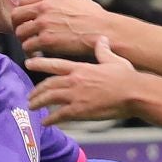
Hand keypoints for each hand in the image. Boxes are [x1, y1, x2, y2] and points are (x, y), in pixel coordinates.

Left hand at [12, 0, 109, 56]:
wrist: (103, 30)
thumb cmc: (94, 17)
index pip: (23, 0)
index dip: (22, 11)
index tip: (26, 20)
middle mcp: (44, 8)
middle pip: (16, 15)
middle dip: (17, 26)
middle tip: (24, 33)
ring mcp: (44, 24)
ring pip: (20, 32)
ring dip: (23, 40)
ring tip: (31, 46)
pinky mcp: (47, 40)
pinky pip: (28, 46)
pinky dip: (29, 51)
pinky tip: (37, 54)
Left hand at [28, 34, 143, 122]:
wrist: (134, 93)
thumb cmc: (127, 77)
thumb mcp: (113, 59)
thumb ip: (103, 50)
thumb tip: (101, 39)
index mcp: (81, 68)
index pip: (54, 64)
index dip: (39, 64)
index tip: (28, 64)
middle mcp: (74, 81)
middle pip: (48, 84)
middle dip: (36, 90)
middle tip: (29, 96)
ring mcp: (76, 96)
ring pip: (50, 98)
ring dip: (38, 103)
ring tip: (32, 107)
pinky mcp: (80, 111)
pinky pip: (59, 115)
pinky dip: (50, 119)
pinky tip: (44, 122)